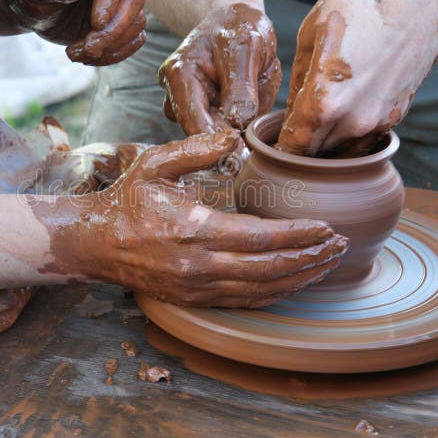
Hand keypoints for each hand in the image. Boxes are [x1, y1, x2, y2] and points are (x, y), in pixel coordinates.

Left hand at [3, 0, 145, 65]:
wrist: (33, 7)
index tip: (96, 24)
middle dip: (114, 29)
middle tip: (89, 48)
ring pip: (136, 23)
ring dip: (110, 45)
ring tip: (76, 54)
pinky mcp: (123, 21)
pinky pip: (133, 39)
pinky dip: (114, 54)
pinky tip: (87, 58)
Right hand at [52, 130, 347, 307]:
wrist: (97, 244)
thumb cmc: (127, 200)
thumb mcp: (154, 163)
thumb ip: (196, 149)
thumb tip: (235, 137)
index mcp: (195, 230)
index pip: (261, 237)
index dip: (299, 235)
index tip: (327, 227)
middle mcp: (200, 266)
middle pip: (270, 268)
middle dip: (310, 258)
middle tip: (340, 245)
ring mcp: (198, 287)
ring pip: (262, 289)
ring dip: (299, 278)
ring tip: (327, 264)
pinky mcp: (196, 299)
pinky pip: (245, 300)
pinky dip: (275, 293)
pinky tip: (294, 281)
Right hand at [159, 4, 280, 134]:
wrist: (237, 21)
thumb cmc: (239, 27)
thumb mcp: (246, 47)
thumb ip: (241, 87)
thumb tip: (239, 125)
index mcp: (178, 75)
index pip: (193, 122)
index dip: (216, 140)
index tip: (241, 146)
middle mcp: (176, 96)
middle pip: (200, 135)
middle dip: (228, 135)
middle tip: (253, 128)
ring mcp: (188, 108)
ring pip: (216, 136)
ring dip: (239, 126)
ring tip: (254, 92)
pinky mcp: (205, 115)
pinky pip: (227, 131)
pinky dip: (243, 123)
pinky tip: (250, 100)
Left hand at [275, 0, 437, 155]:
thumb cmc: (360, 3)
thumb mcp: (311, 35)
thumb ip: (298, 82)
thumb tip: (291, 112)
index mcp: (326, 102)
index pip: (293, 148)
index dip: (279, 149)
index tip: (271, 145)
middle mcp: (355, 120)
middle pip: (317, 154)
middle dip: (302, 148)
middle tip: (289, 133)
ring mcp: (381, 119)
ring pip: (345, 149)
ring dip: (329, 143)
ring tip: (316, 121)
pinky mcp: (400, 112)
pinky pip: (368, 133)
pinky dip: (353, 129)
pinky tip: (346, 106)